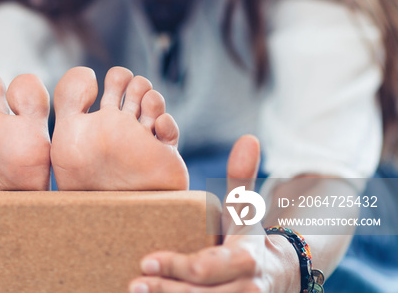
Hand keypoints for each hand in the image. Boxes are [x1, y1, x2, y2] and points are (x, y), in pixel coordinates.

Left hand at [129, 135, 300, 292]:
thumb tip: (248, 138)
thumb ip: (241, 178)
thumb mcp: (245, 210)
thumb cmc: (248, 237)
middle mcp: (247, 289)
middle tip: (134, 283)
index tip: (146, 260)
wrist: (279, 275)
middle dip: (165, 289)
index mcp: (245, 258)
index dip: (176, 266)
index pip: (206, 266)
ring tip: (136, 292)